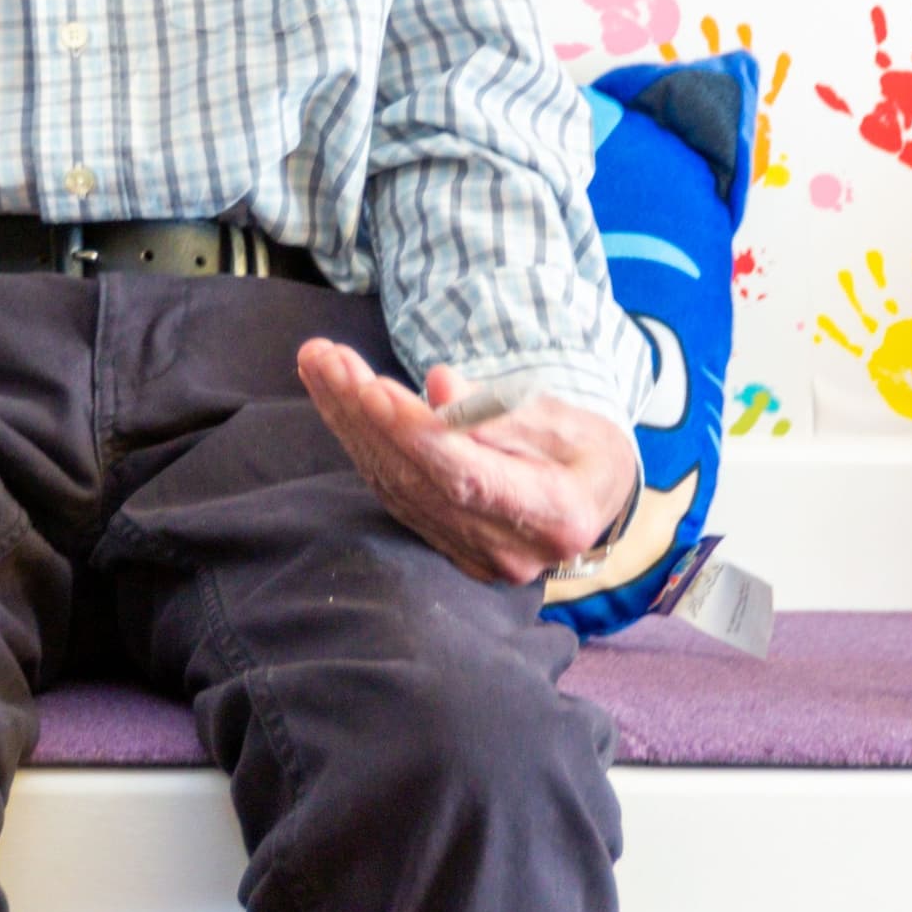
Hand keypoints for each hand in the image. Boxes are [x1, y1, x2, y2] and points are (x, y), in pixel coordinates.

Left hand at [296, 338, 640, 586]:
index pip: (467, 477)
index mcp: (554, 517)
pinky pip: (391, 490)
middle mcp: (507, 549)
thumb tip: (439, 385)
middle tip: (324, 357)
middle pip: (419, 480)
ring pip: (394, 484)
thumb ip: (503, 408)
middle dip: (364, 414)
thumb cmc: (585, 449)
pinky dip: (358, 440)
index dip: (414, 434)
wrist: (592, 501)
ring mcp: (471, 554)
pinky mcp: (443, 543)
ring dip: (348, 420)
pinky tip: (334, 396)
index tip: (372, 388)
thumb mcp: (567, 418)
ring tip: (319, 362)